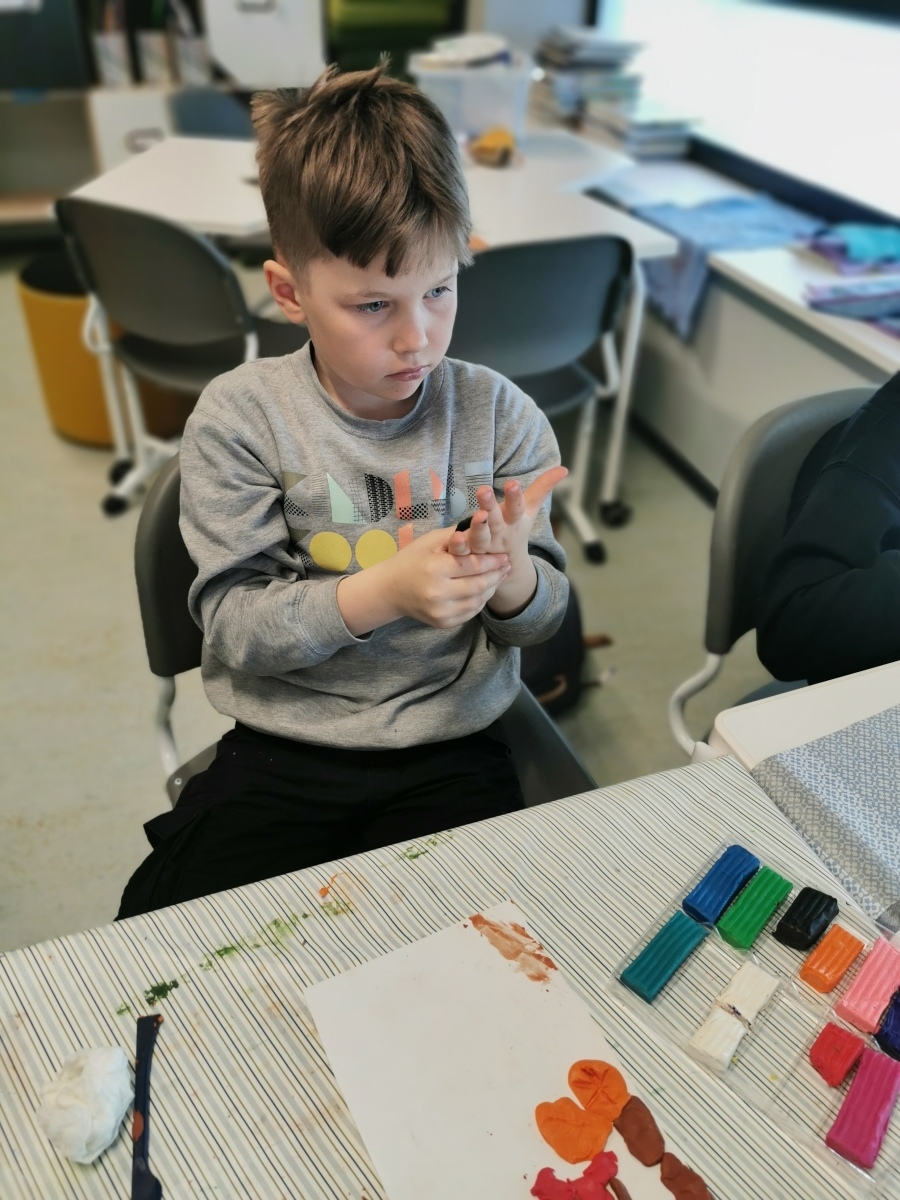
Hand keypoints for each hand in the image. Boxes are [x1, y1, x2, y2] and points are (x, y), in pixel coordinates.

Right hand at [337, 526, 509, 634]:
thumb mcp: (430, 541)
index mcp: (434, 568)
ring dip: (492, 588)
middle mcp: (437, 593)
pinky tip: (485, 590)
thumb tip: (483, 524)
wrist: (390, 589)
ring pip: (477, 601)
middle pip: (478, 585)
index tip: (504, 556)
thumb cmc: (411, 560)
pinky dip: (480, 601)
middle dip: (497, 575)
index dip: (492, 561)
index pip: (472, 565)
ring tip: (500, 576)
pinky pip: (470, 613)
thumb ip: (456, 535)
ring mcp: (440, 611)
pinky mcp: (442, 623)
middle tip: (507, 565)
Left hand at [446, 467, 567, 616]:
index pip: (517, 507)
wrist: (507, 569)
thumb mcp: (529, 510)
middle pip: (495, 519)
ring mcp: (484, 546)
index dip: (515, 496)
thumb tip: (564, 468)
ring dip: (477, 527)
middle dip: (490, 505)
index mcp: (514, 521)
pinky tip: (454, 537)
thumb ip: (542, 488)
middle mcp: (499, 533)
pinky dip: (458, 546)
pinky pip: (462, 551)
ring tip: (476, 515)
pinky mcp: (469, 555)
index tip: (513, 483)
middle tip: (483, 491)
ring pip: (480, 537)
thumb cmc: (515, 530)